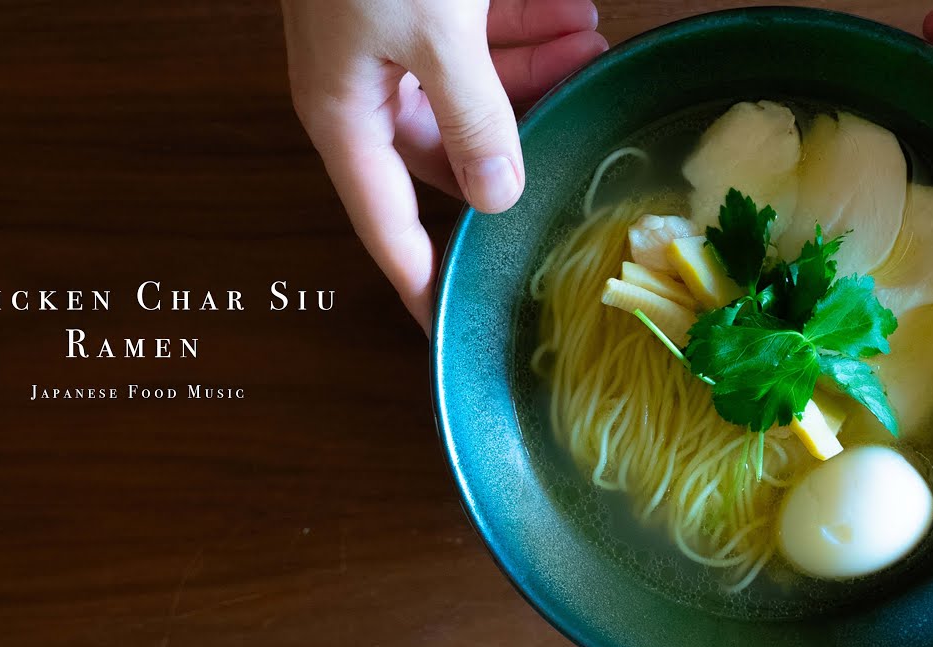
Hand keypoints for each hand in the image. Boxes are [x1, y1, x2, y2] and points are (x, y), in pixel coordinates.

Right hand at [281, 0, 605, 332]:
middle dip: (518, 145)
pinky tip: (570, 19)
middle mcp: (364, 87)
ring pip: (470, 88)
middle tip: (573, 138)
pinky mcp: (411, 1)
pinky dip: (524, 27)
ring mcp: (387, 43)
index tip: (450, 328)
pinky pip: (472, 34)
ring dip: (533, 74)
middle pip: (448, 151)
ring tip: (586, 52)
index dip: (420, 280)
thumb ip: (472, 114)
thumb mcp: (435, 32)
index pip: (386, 226)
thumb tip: (498, 195)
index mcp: (346, 114)